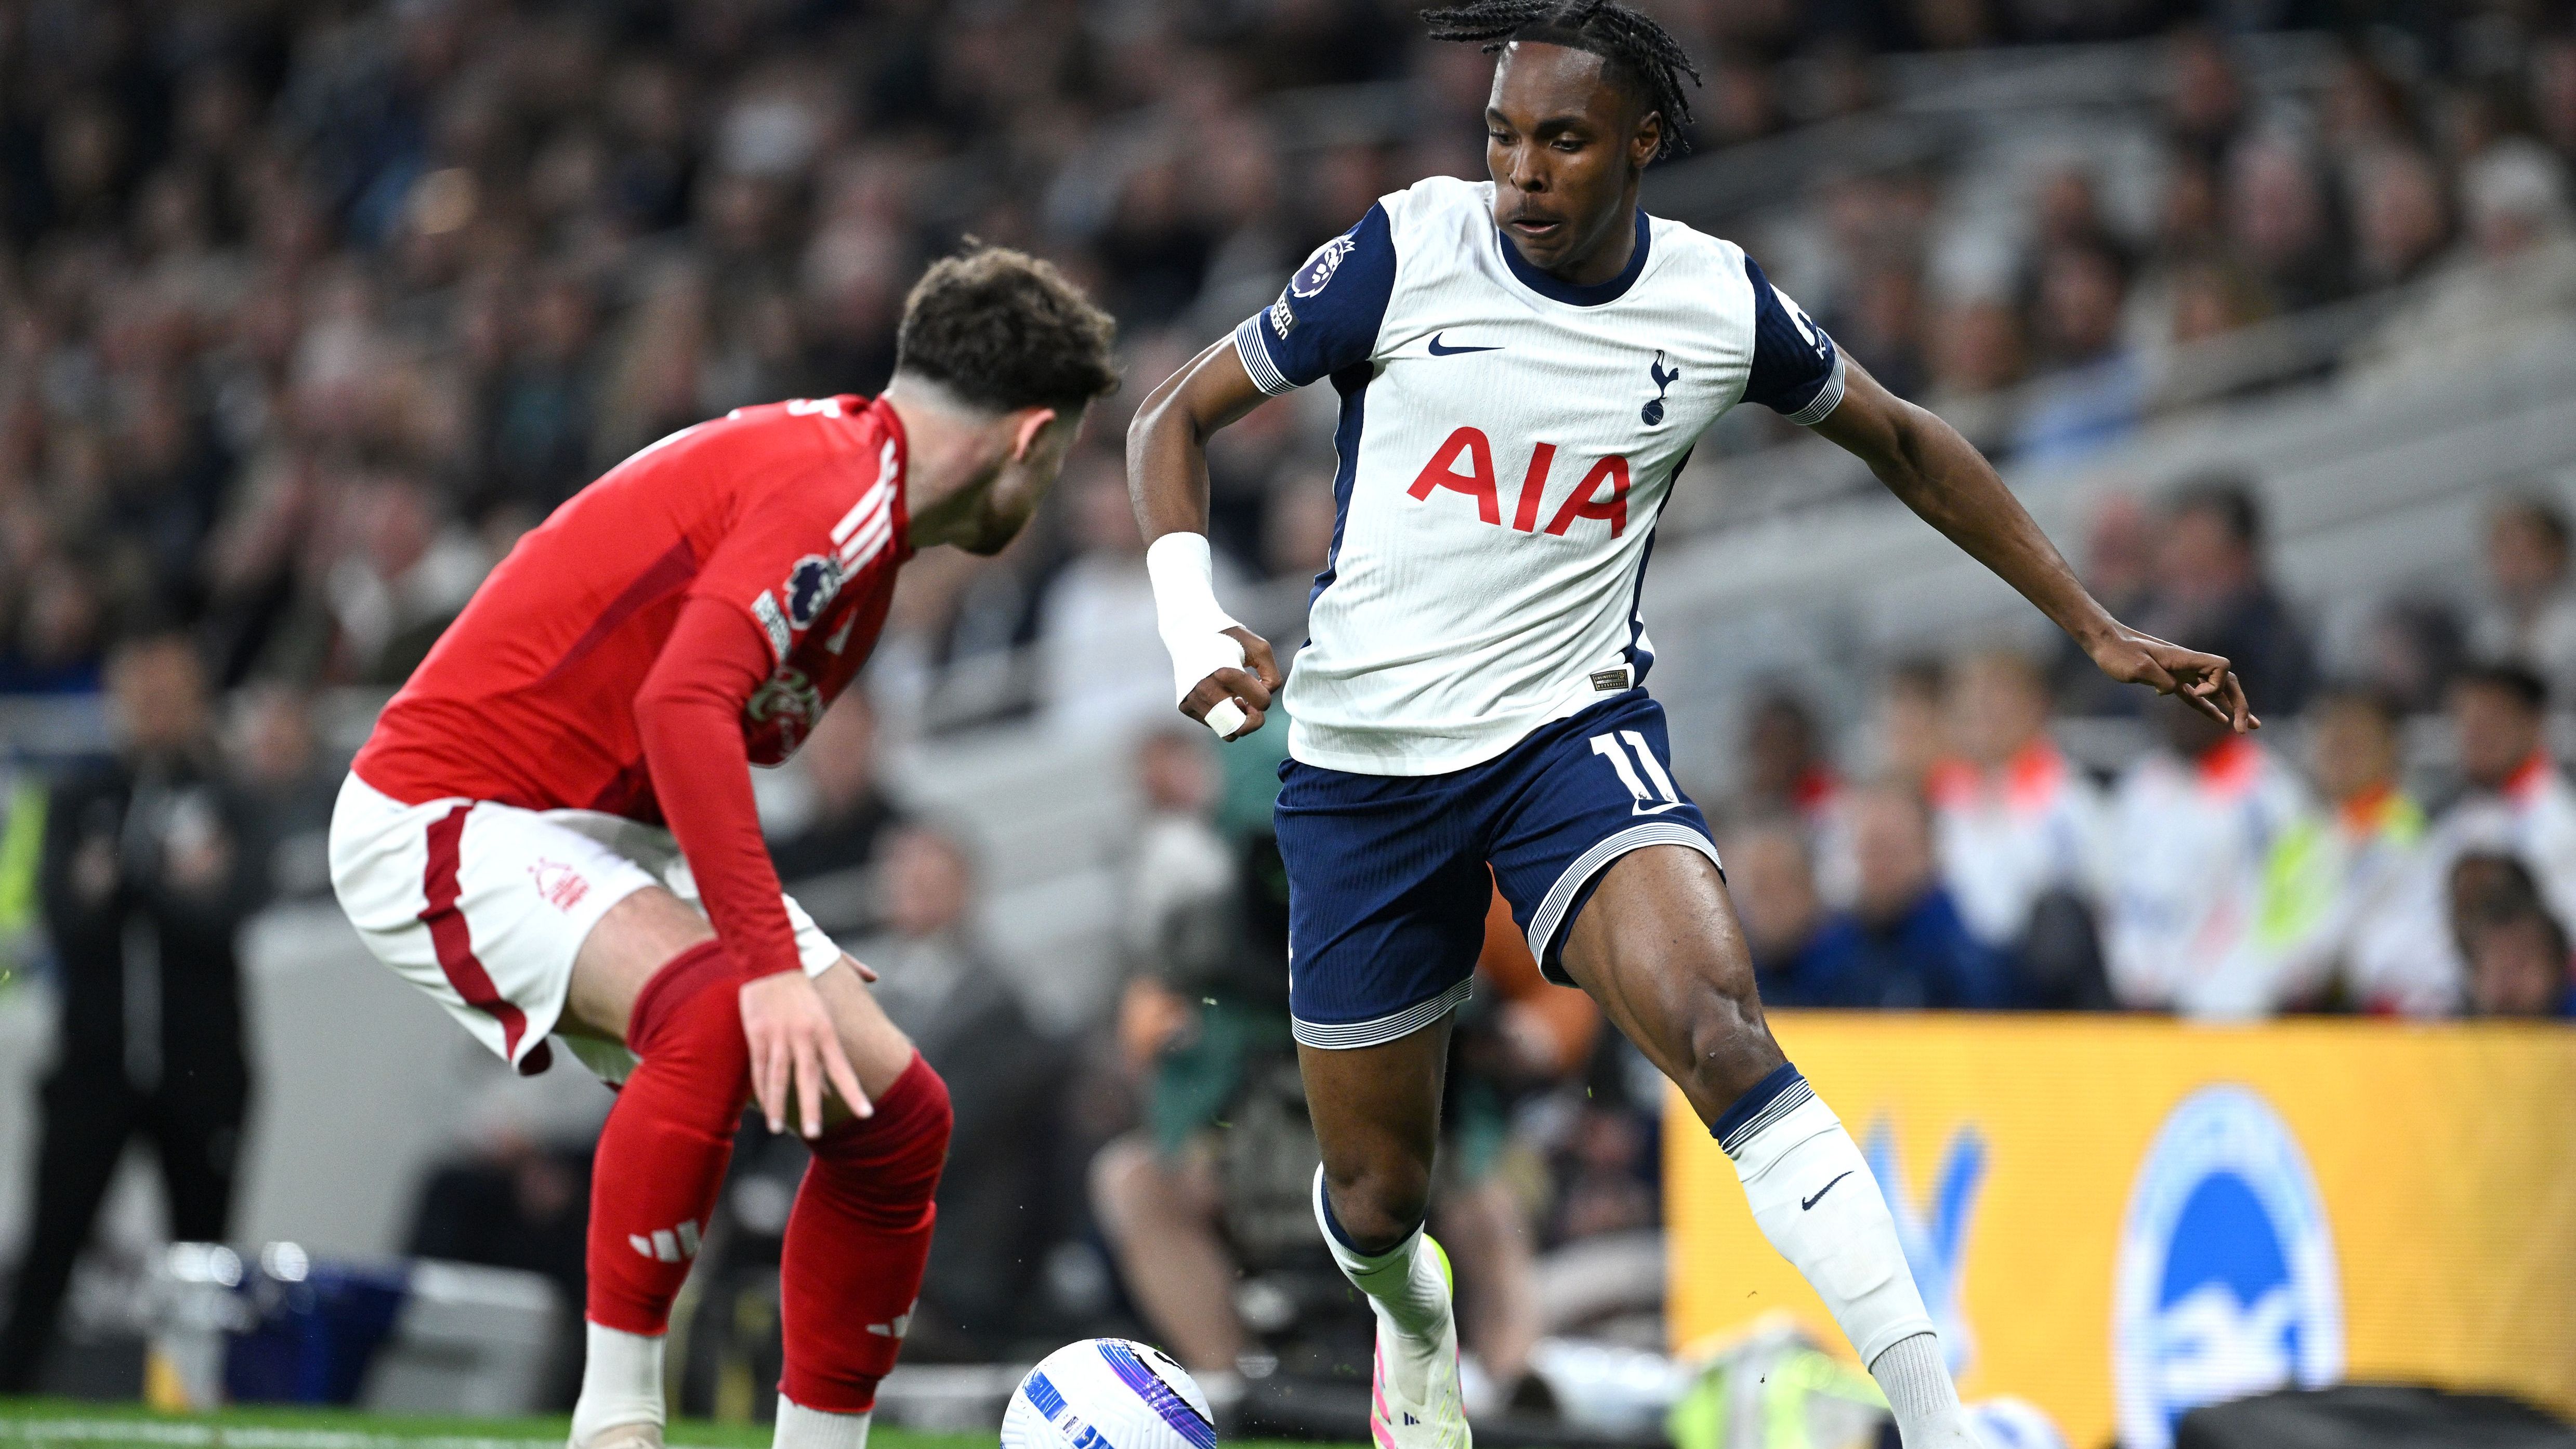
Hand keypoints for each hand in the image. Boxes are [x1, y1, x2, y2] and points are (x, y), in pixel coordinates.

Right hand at [739, 970, 870, 1136]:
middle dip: (812, 1108)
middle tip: (816, 1134)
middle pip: (808, 1078)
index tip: (866, 1115)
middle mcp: (804, 1035)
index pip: (842, 1068)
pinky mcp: (757, 1034)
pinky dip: (761, 1089)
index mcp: (825, 1029)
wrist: (770, 955)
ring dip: (778, 1106)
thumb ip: (854, 990)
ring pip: (778, 1078)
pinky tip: (764, 1107)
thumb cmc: (802, 974)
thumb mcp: (830, 990)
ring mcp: (779, 1036)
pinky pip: (759, 1067)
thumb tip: (875, 978)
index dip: (853, 1092)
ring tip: (777, 1130)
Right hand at [1179, 625, 1282, 740]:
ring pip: (1225, 731)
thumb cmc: (1228, 638)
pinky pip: (1211, 724)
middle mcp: (1205, 689)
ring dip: (1237, 719)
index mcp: (1225, 672)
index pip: (1261, 703)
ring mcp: (1193, 699)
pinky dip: (1221, 716)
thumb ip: (1272, 676)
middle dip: (1253, 722)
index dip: (1266, 699)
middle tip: (1253, 708)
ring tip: (1236, 700)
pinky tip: (1221, 698)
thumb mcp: (1259, 648)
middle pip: (1240, 727)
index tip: (1259, 688)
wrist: (1188, 632)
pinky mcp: (1185, 705)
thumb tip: (1264, 701)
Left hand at [2086, 623, 2258, 731]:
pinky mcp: (2169, 681)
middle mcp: (2187, 665)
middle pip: (2225, 682)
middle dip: (2238, 704)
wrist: (2104, 642)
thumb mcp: (2137, 667)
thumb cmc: (2118, 652)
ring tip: (2246, 728)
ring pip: (2215, 690)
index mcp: (2183, 658)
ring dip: (2231, 708)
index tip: (2195, 692)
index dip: (2217, 683)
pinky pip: (2196, 697)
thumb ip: (2159, 678)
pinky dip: (2210, 708)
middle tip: (2246, 728)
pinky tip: (2220, 720)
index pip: (2220, 666)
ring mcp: (2181, 673)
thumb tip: (2175, 690)